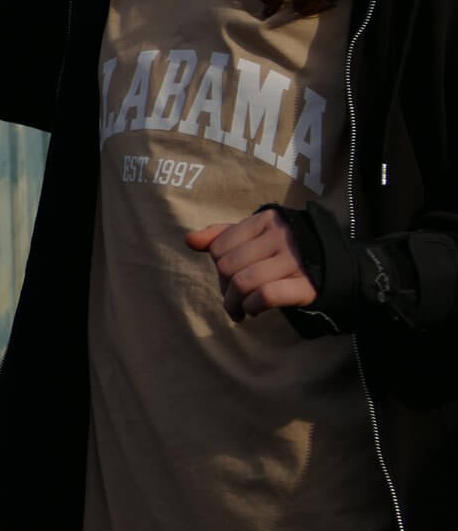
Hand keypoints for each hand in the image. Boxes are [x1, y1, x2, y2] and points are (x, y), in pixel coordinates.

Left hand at [186, 210, 317, 321]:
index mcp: (266, 220)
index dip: (218, 267)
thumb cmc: (288, 251)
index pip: (220, 246)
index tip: (228, 279)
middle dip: (224, 289)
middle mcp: (282, 236)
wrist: (339, 268)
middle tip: (232, 300)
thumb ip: (223, 236)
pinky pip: (265, 296)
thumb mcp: (257, 236)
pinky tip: (254, 310)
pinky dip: (253, 307)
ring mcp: (296, 260)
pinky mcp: (307, 285)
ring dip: (234, 304)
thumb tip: (190, 240)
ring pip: (244, 282)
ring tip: (238, 311)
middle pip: (229, 266)